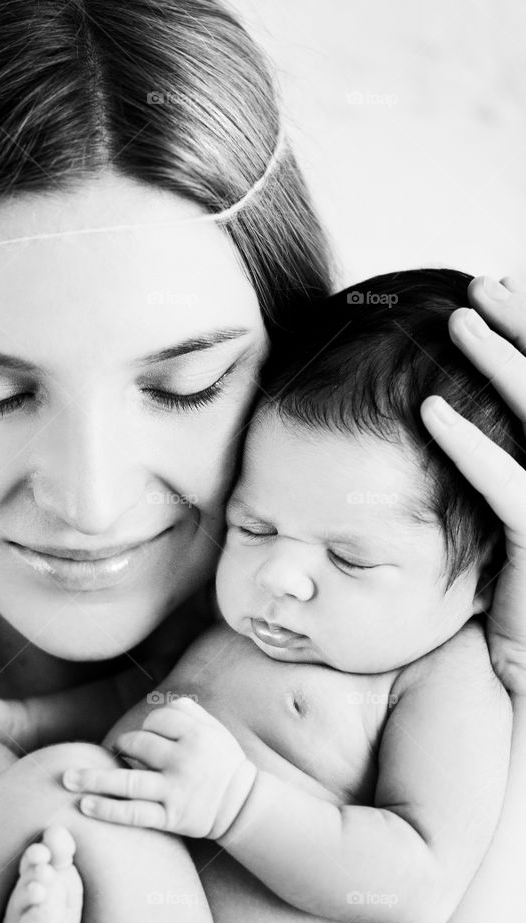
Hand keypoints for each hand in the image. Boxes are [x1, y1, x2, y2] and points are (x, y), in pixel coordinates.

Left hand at [62, 695, 256, 838]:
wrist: (243, 806)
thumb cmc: (223, 764)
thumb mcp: (216, 731)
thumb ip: (190, 713)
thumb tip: (163, 705)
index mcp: (197, 735)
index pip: (157, 720)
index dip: (148, 726)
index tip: (148, 736)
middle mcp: (185, 760)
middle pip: (139, 744)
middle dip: (124, 746)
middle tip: (120, 753)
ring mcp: (176, 790)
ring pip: (127, 781)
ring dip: (93, 779)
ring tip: (67, 779)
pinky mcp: (171, 817)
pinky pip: (133, 813)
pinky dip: (108, 809)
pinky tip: (85, 805)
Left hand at [421, 275, 525, 693]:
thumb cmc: (515, 613)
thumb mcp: (510, 529)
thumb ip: (500, 474)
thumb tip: (455, 414)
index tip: (505, 292)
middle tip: (482, 285)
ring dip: (500, 363)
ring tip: (459, 319)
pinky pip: (511, 487)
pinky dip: (469, 446)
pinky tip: (431, 413)